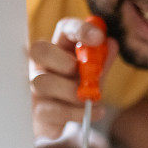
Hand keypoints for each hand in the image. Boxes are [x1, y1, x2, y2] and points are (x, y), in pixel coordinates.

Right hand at [28, 17, 117, 142]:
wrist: (72, 118)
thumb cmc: (83, 88)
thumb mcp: (97, 73)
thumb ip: (103, 60)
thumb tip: (110, 43)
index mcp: (61, 48)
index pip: (65, 29)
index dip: (80, 30)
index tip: (98, 37)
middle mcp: (44, 63)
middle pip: (39, 49)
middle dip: (61, 59)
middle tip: (79, 72)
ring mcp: (37, 87)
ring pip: (41, 82)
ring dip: (70, 91)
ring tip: (90, 98)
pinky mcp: (39, 111)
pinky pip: (51, 110)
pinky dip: (77, 113)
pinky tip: (96, 112)